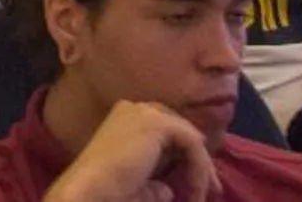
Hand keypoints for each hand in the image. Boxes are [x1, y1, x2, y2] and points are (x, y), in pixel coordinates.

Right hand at [45, 101, 217, 201]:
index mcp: (123, 119)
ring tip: (202, 194)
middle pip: (179, 130)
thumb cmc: (109, 192)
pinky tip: (195, 189)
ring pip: (189, 137)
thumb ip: (155, 181)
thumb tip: (168, 189)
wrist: (92, 191)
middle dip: (198, 160)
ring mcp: (144, 112)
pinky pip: (192, 142)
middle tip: (210, 190)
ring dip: (201, 167)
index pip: (165, 132)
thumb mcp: (138, 184)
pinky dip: (200, 167)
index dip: (184, 158)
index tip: (195, 188)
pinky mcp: (157, 122)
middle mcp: (133, 109)